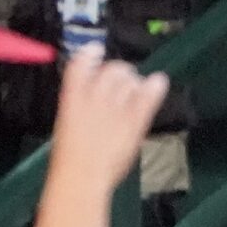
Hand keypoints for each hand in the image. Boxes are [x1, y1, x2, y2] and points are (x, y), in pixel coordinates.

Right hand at [51, 45, 169, 195]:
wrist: (82, 176)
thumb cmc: (70, 158)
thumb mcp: (67, 124)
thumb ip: (81, 105)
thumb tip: (93, 97)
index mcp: (72, 95)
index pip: (81, 62)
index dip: (90, 54)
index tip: (95, 51)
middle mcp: (95, 95)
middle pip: (113, 69)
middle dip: (119, 71)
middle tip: (123, 82)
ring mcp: (116, 106)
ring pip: (131, 79)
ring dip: (134, 83)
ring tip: (134, 93)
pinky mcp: (134, 119)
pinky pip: (148, 94)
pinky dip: (155, 85)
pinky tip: (158, 81)